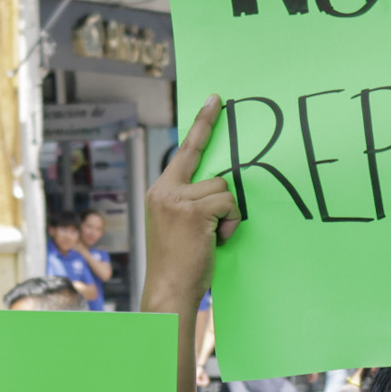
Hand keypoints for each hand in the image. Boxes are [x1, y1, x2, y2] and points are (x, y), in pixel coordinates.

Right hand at [142, 97, 241, 316]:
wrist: (168, 291)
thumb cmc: (179, 266)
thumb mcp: (179, 226)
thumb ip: (192, 203)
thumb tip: (223, 190)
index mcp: (160, 192)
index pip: (185, 150)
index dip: (202, 124)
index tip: (215, 100)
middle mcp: (164, 190)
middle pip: (213, 174)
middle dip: (223, 200)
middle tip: (219, 207)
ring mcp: (177, 199)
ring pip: (223, 189)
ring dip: (227, 215)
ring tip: (213, 238)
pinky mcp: (193, 211)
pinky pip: (228, 203)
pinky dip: (230, 222)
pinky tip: (217, 240)